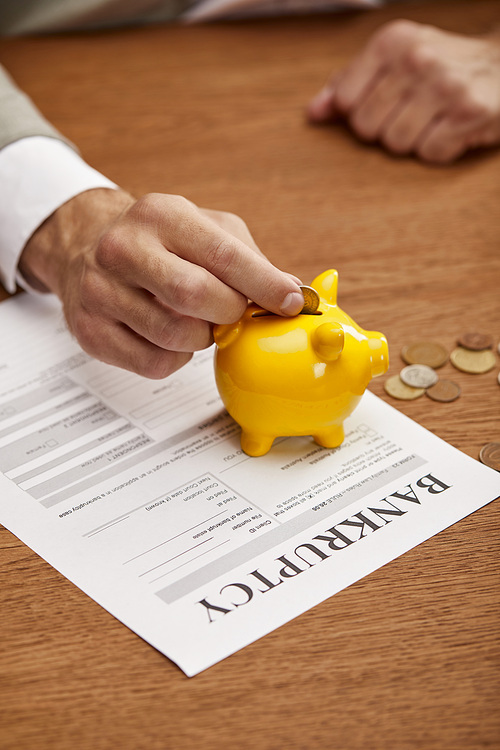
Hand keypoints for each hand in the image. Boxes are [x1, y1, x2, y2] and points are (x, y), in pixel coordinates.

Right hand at [19, 189, 303, 376]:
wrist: (86, 250)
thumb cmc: (159, 243)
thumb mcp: (205, 229)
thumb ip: (251, 259)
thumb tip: (297, 294)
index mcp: (160, 215)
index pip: (224, 255)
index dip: (265, 285)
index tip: (291, 303)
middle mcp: (122, 248)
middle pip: (196, 297)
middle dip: (229, 313)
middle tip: (233, 312)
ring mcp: (100, 291)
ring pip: (176, 337)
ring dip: (202, 337)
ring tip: (196, 320)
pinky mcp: (91, 331)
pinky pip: (155, 364)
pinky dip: (177, 358)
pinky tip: (169, 336)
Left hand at [307, 20, 499, 162]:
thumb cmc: (439, 65)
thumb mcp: (391, 60)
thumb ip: (348, 83)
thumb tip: (313, 113)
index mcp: (391, 41)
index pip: (345, 101)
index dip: (359, 111)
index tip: (382, 101)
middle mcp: (418, 59)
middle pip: (367, 128)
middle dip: (384, 128)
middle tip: (411, 111)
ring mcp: (446, 86)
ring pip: (395, 144)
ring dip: (411, 140)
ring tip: (431, 119)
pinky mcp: (470, 114)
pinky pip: (430, 154)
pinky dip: (439, 149)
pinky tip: (450, 128)